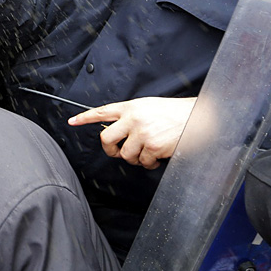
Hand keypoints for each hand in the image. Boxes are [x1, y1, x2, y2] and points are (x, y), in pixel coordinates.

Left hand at [69, 96, 197, 169]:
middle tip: (118, 153)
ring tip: (147, 152)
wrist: (198, 117)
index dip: (85, 118)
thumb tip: (119, 131)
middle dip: (110, 150)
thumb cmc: (175, 113)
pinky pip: (142, 162)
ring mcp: (141, 133)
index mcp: (131, 107)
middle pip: (106, 139)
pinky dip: (149, 163)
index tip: (72, 122)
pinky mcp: (151, 146)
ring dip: (135, 158)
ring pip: (125, 155)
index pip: (101, 111)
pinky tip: (157, 157)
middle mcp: (133, 119)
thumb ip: (132, 116)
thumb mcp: (149, 107)